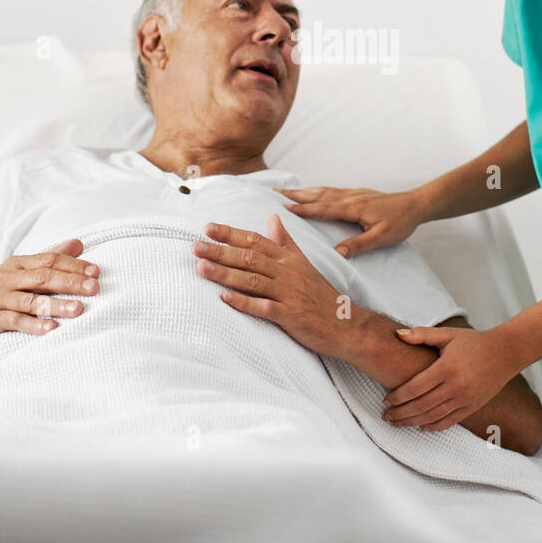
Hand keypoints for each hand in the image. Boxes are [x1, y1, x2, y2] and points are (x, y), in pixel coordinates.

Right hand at [0, 238, 99, 348]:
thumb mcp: (21, 272)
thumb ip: (49, 259)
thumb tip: (79, 244)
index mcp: (18, 264)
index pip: (49, 260)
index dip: (74, 265)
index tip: (96, 272)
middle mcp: (8, 278)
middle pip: (43, 277)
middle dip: (71, 282)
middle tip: (94, 288)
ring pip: (31, 301)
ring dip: (57, 305)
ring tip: (79, 309)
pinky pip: (15, 321)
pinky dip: (34, 325)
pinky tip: (52, 329)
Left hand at [193, 215, 351, 357]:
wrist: (346, 324)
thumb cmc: (320, 294)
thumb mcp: (304, 263)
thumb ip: (285, 241)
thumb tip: (272, 218)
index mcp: (288, 259)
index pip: (256, 240)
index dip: (231, 233)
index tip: (208, 228)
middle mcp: (287, 272)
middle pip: (249, 257)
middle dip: (220, 251)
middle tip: (195, 246)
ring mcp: (289, 294)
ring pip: (252, 280)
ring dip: (225, 274)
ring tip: (201, 268)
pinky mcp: (290, 316)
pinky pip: (264, 308)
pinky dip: (243, 302)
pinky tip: (224, 298)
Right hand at [272, 185, 427, 257]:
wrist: (416, 204)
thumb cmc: (401, 222)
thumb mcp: (382, 238)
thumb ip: (359, 245)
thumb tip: (337, 253)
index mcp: (353, 208)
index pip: (322, 209)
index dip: (302, 209)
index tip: (281, 208)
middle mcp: (349, 197)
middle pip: (317, 195)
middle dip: (294, 195)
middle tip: (273, 193)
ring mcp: (353, 193)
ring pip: (323, 190)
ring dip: (303, 191)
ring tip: (286, 191)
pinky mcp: (357, 193)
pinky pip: (331, 190)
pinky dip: (316, 190)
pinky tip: (313, 192)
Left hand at [383, 325, 519, 431]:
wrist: (505, 352)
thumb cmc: (473, 341)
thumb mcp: (448, 334)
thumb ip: (422, 335)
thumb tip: (397, 333)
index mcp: (447, 367)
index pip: (416, 387)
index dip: (398, 396)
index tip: (386, 400)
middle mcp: (456, 386)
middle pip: (421, 406)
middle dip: (401, 413)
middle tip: (386, 416)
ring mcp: (465, 399)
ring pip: (433, 417)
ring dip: (413, 422)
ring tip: (397, 423)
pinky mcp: (473, 407)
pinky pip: (450, 421)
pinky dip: (434, 426)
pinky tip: (420, 427)